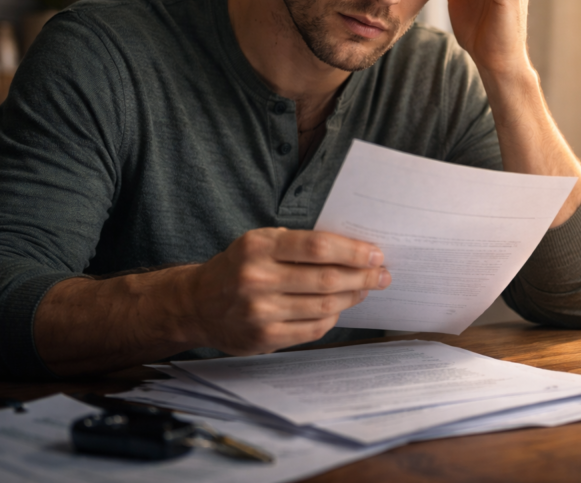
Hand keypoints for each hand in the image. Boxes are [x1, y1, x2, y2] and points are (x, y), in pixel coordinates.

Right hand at [181, 228, 389, 355]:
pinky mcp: (264, 337)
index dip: (353, 251)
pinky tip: (340, 307)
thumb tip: (353, 250)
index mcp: (259, 246)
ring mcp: (260, 311)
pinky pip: (313, 328)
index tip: (376, 254)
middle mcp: (257, 278)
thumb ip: (299, 245)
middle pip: (327, 278)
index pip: (318, 247)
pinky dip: (333, 316)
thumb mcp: (261, 243)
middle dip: (363, 276)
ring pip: (324, 305)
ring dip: (353, 296)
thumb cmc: (239, 267)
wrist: (197, 304)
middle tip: (383, 274)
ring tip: (366, 289)